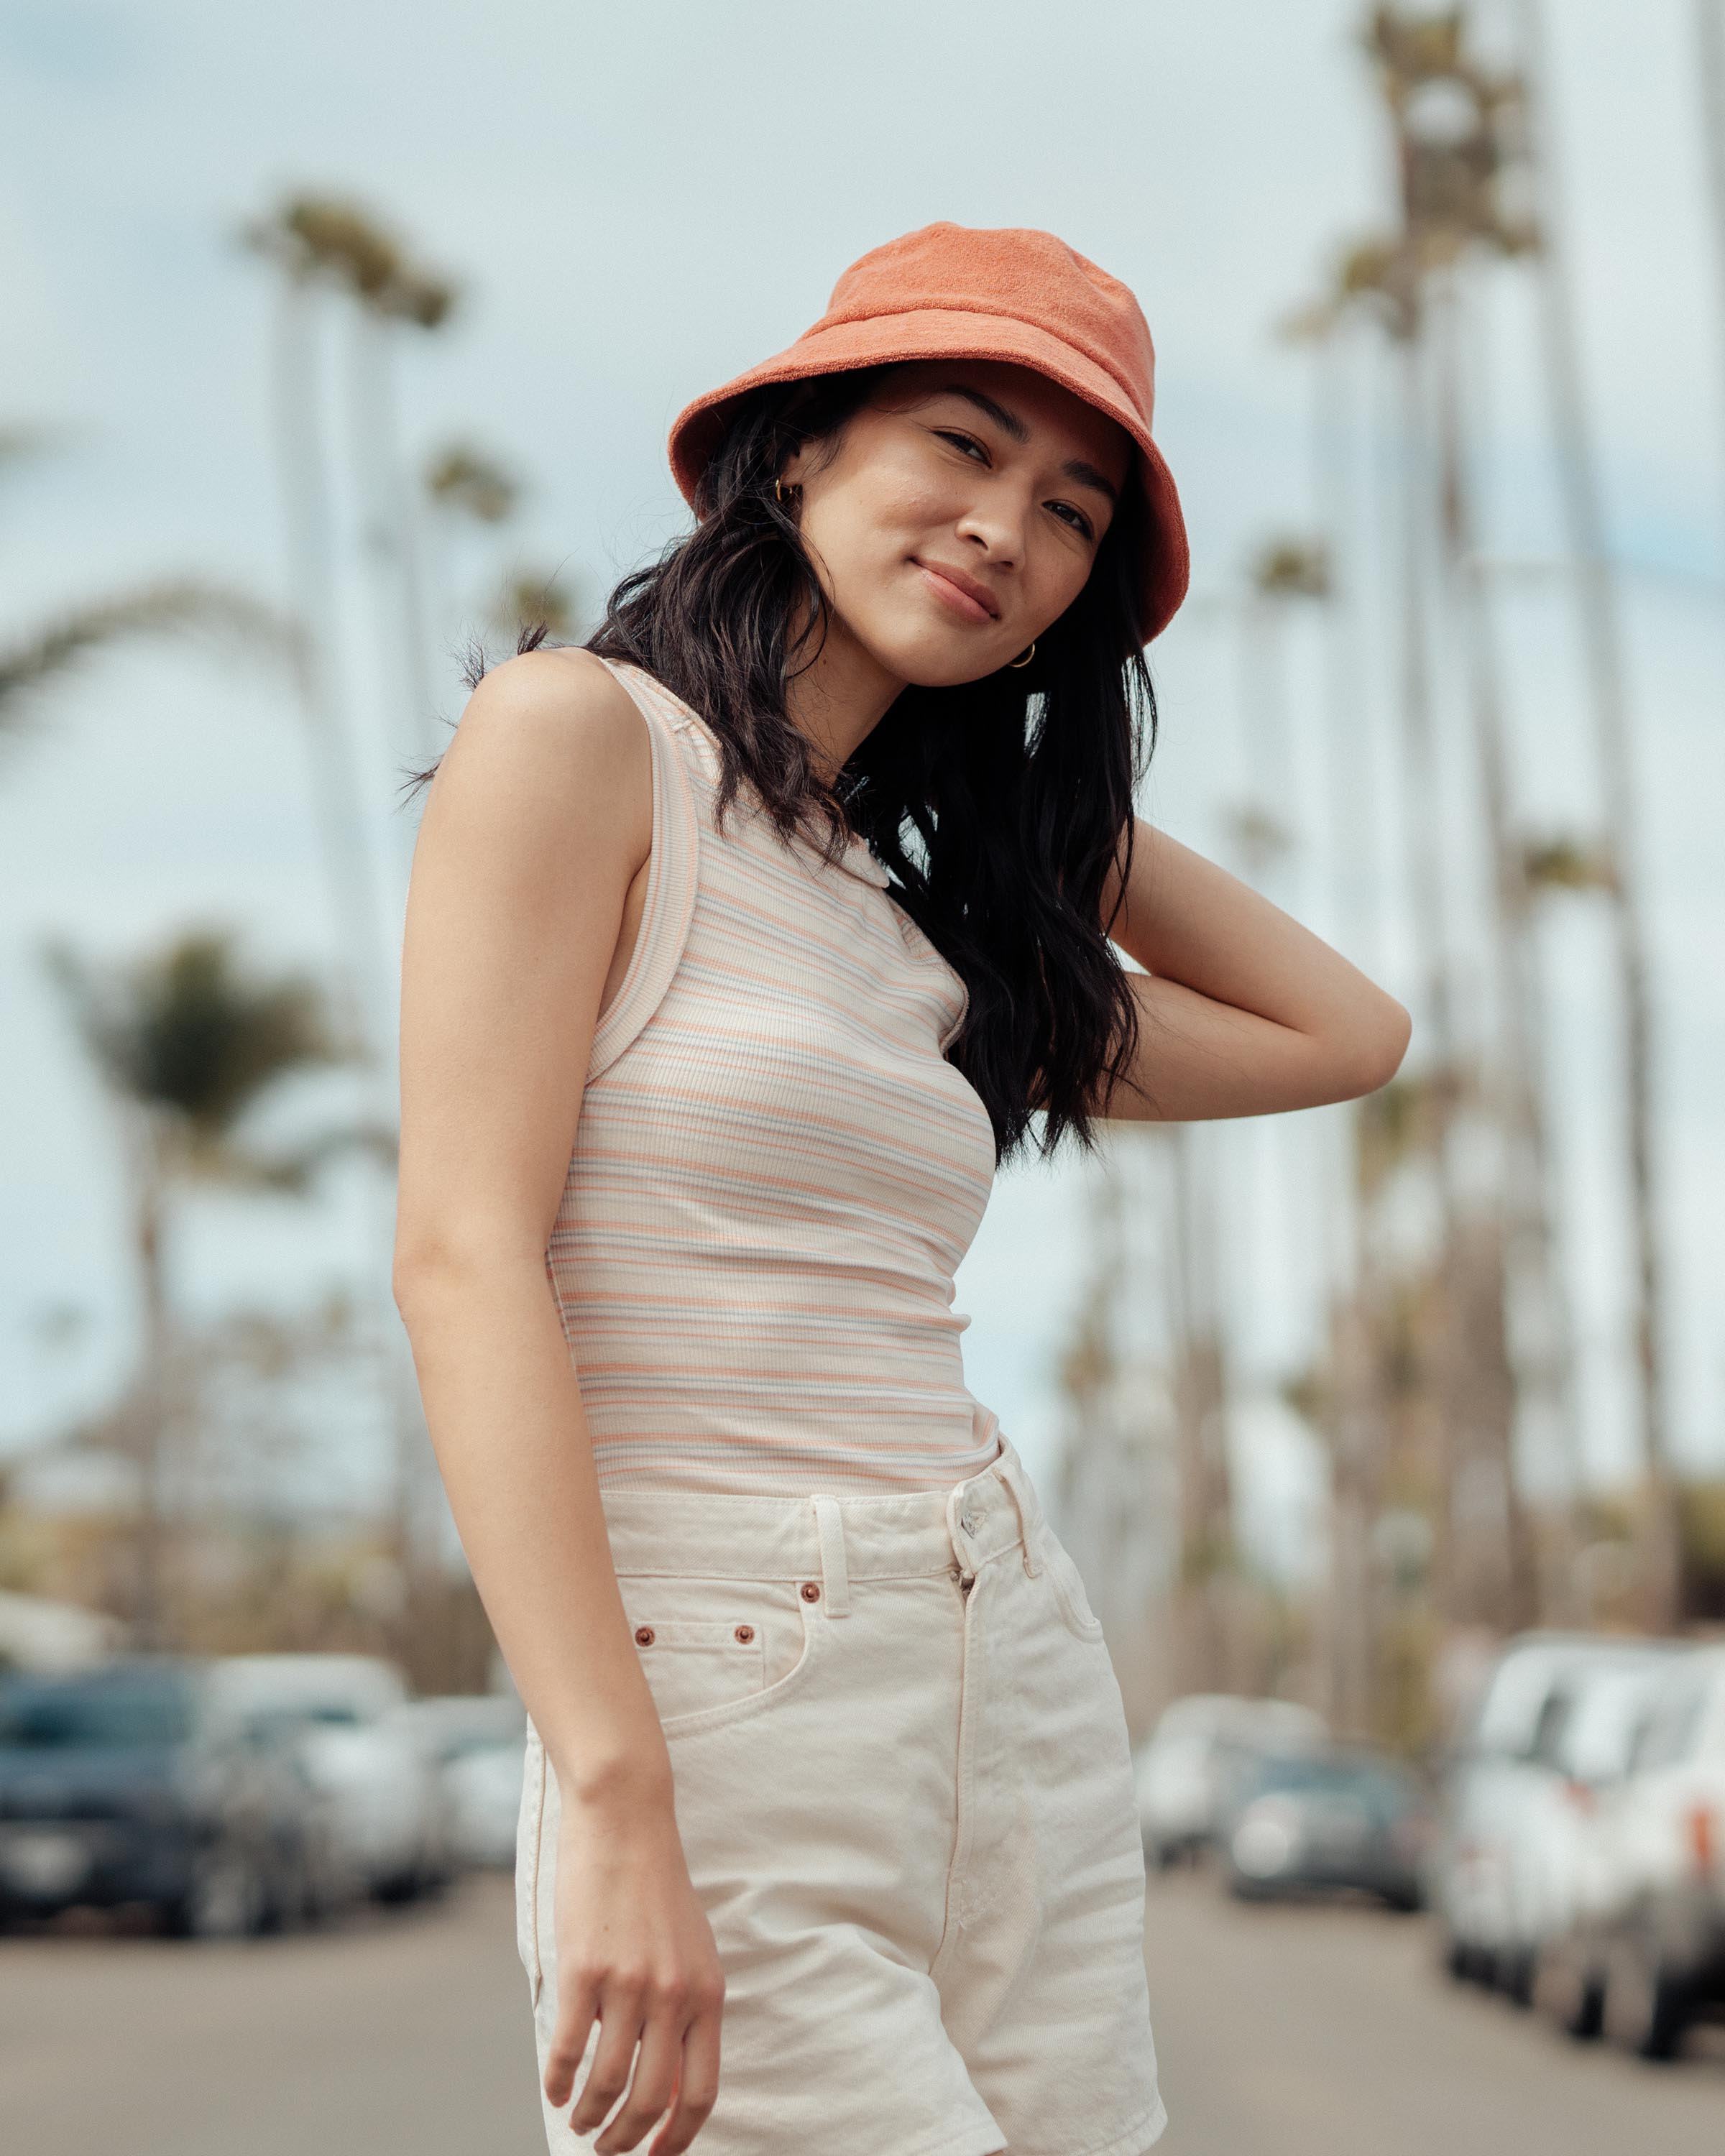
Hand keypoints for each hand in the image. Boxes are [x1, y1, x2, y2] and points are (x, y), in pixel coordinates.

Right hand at [545, 1793, 725, 2153]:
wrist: (625, 1822)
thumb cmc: (656, 1887)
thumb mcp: (694, 1947)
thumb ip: (689, 2007)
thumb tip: (676, 2075)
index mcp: (708, 1993)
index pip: (701, 2092)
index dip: (678, 2138)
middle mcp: (674, 1995)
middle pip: (653, 2100)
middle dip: (626, 2140)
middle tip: (607, 2150)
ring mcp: (629, 1984)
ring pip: (608, 2083)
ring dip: (590, 2117)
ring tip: (578, 2123)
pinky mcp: (584, 1971)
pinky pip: (567, 2049)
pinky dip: (557, 2081)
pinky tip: (553, 2090)